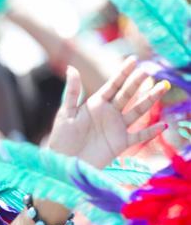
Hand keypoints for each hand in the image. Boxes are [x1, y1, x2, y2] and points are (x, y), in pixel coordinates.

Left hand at [47, 58, 168, 167]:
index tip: (133, 60)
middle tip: (147, 71)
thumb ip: (72, 93)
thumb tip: (71, 68)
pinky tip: (162, 125)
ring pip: (137, 111)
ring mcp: (117, 127)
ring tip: (162, 88)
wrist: (64, 164)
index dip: (123, 73)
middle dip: (137, 83)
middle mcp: (109, 113)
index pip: (112, 85)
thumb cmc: (61, 139)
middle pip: (127, 95)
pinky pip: (139, 136)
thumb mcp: (65, 114)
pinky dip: (151, 132)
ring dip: (149, 100)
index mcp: (96, 104)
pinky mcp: (120, 143)